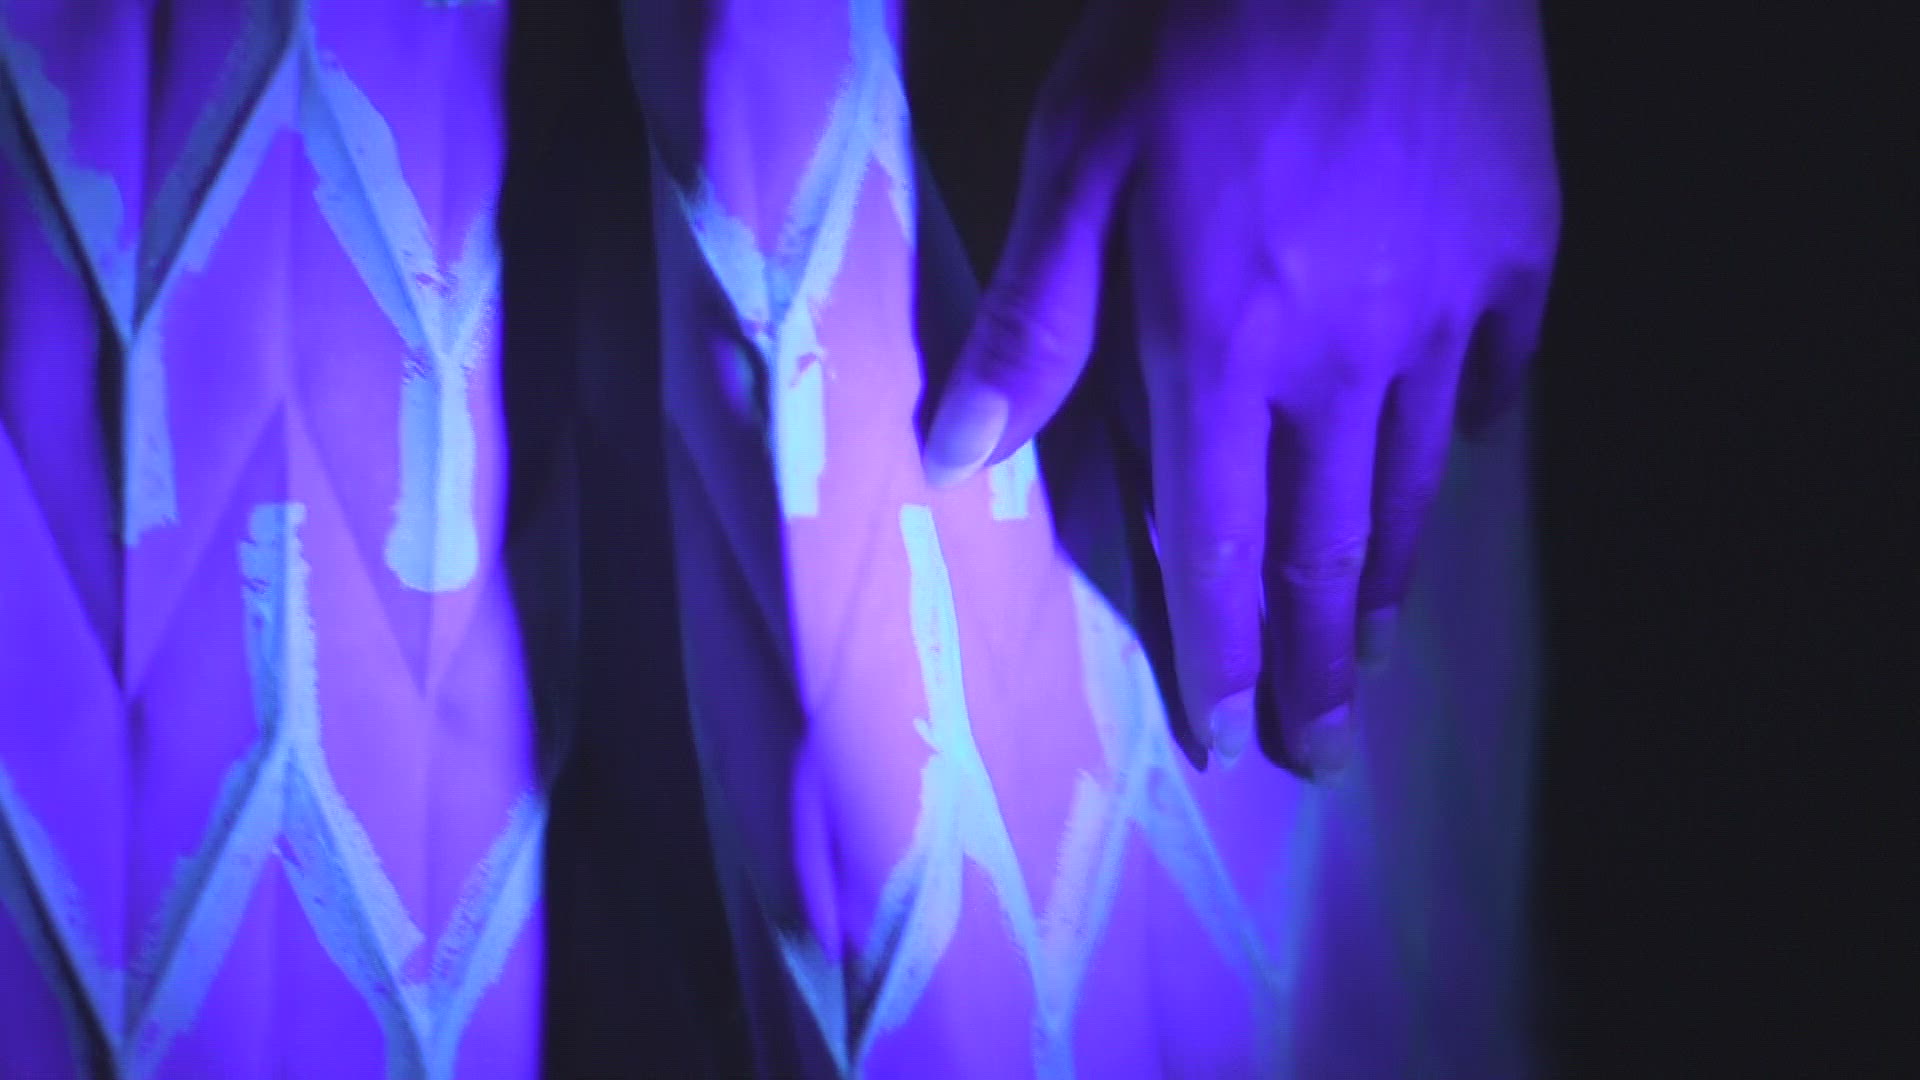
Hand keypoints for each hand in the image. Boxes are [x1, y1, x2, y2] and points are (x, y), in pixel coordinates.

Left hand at [922, 0, 1558, 774]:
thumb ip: (1029, 316)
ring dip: (1390, 577)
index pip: (1215, 541)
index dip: (1220, 653)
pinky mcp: (1520, 246)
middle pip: (1330, 546)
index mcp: (1220, 345)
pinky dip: (1464, 432)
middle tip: (1326, 751)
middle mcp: (1341, 357)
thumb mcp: (1075, 153)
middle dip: (1321, 663)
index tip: (1231, 738)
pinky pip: (1495, 375)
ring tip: (1378, 644)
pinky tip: (1452, 458)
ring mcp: (1445, 306)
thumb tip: (955, 452)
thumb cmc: (1198, 23)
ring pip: (1415, 481)